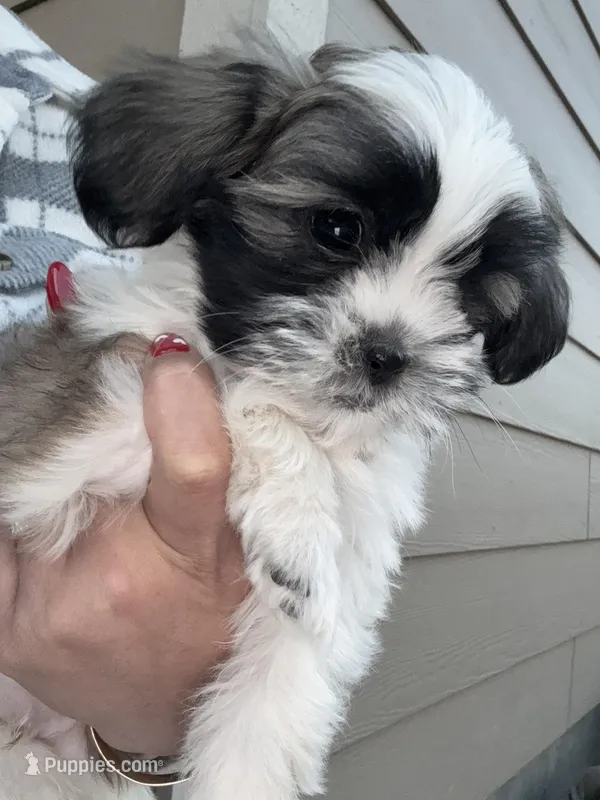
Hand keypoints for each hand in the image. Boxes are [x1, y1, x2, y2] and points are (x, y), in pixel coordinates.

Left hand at [0, 339, 247, 755]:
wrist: (166, 704)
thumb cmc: (217, 621)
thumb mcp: (248, 552)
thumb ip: (230, 471)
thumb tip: (205, 380)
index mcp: (190, 566)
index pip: (191, 467)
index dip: (181, 399)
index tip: (172, 357)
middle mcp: (108, 585)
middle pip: (93, 459)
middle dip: (103, 418)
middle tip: (120, 396)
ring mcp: (42, 606)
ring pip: (39, 487)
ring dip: (58, 459)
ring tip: (89, 465)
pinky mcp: (1, 623)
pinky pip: (4, 528)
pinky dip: (23, 499)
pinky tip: (52, 503)